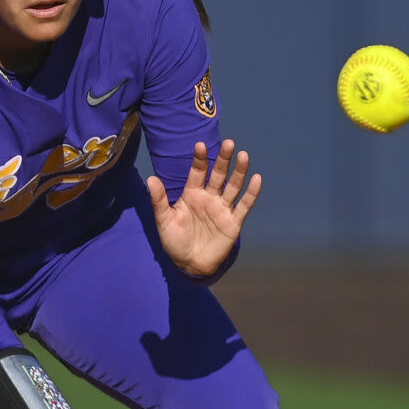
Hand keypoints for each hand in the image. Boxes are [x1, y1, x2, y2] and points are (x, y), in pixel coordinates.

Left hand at [146, 140, 260, 280]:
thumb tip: (151, 179)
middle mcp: (209, 197)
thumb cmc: (175, 241)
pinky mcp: (233, 222)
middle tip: (229, 144)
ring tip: (243, 155)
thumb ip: (159, 200)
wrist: (190, 264)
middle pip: (219, 175)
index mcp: (192, 194)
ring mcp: (222, 208)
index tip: (200, 145)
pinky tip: (257, 179)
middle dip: (224, 159)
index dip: (200, 160)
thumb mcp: (164, 221)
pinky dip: (251, 193)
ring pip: (233, 186)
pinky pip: (244, 205)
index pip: (197, 172)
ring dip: (239, 171)